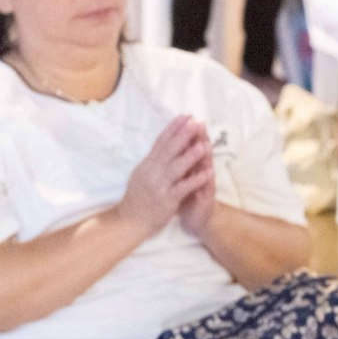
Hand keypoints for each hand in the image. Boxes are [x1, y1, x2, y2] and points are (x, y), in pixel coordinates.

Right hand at [116, 116, 214, 237]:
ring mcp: (159, 186)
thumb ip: (154, 160)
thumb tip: (164, 143)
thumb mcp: (141, 174)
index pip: (160, 142)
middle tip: (195, 123)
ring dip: (190, 156)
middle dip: (183, 136)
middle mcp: (151, 173)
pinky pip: (183, 188)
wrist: (130, 221)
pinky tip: (207, 173)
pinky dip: (195, 180)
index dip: (173, 128)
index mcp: (146, 165)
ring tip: (203, 145)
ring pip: (176, 168)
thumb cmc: (137, 198)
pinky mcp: (166, 200)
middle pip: (169, 151)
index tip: (185, 116)